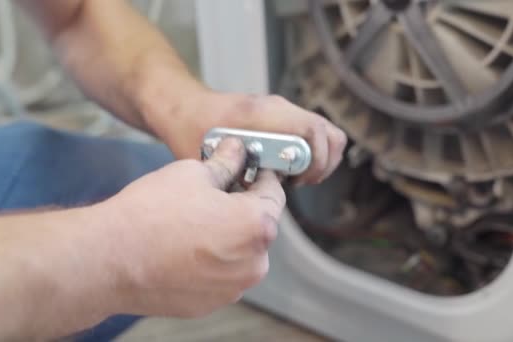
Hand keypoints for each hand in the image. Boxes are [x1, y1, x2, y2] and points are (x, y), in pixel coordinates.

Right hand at [99, 138, 284, 317]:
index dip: (261, 176)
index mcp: (257, 226)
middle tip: (214, 192)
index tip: (250, 169)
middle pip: (258, 225)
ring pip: (240, 252)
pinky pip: (220, 274)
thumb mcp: (193, 173)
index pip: (274, 193)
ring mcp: (232, 288)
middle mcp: (253, 263)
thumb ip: (225, 163)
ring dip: (227, 235)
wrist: (108, 259)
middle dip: (241, 207)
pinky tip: (184, 246)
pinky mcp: (211, 303)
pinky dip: (210, 260)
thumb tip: (236, 151)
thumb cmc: (150, 214)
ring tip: (193, 221)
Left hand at [147, 90, 347, 185]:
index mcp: (263, 114)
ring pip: (324, 133)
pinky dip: (309, 153)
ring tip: (296, 178)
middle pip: (329, 132)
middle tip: (302, 182)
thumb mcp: (210, 157)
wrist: (183, 106)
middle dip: (324, 163)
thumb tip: (262, 196)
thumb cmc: (192, 129)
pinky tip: (287, 170)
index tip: (301, 180)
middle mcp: (278, 107)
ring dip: (318, 159)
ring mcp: (282, 110)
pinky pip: (310, 134)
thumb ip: (234, 173)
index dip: (317, 160)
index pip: (314, 130)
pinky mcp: (281, 117)